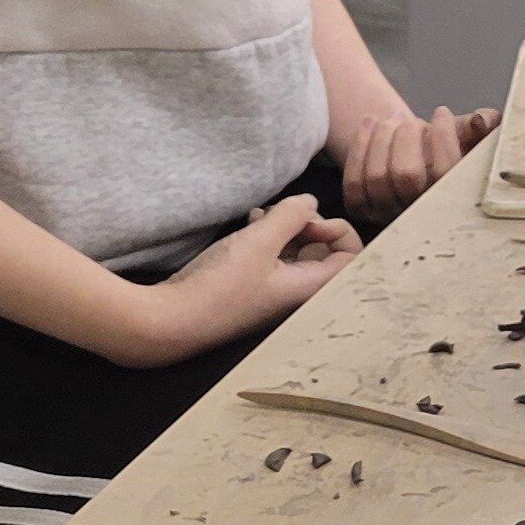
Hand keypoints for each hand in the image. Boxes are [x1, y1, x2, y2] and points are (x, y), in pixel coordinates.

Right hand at [100, 195, 361, 366]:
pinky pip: (274, 258)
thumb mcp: (259, 240)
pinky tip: (248, 225)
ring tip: (259, 216)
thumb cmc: (219, 286)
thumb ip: (292, 215)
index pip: (353, 259)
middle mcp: (298, 295)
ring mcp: (275, 293)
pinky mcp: (253, 289)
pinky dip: (266, 238)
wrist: (171, 321)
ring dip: (283, 227)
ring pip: (297, 252)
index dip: (338, 231)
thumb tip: (311, 203)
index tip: (310, 220)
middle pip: (325, 252)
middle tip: (282, 213)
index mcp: (310, 289)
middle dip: (307, 224)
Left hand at [338, 104, 500, 228]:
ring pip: (377, 176)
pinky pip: (354, 181)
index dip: (442, 136)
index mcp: (454, 200)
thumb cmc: (453, 147)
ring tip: (392, 118)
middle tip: (412, 119)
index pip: (445, 170)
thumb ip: (484, 127)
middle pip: (406, 175)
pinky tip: (370, 123)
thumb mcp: (474, 137)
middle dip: (406, 136)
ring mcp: (388, 215)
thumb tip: (481, 119)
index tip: (441, 111)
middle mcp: (420, 213)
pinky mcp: (363, 210)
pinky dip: (359, 147)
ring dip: (382, 137)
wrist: (421, 160)